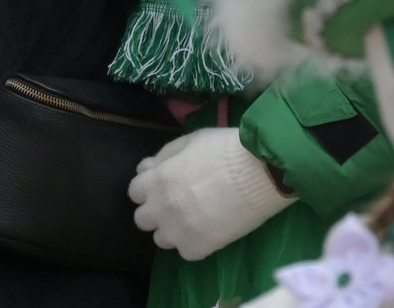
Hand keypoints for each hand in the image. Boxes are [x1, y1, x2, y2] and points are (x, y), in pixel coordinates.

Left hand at [129, 127, 294, 259]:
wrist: (259, 173)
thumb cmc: (226, 149)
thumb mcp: (191, 141)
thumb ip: (164, 156)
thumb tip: (146, 168)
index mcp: (157, 180)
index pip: (134, 192)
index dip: (149, 187)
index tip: (163, 185)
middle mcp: (161, 209)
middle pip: (142, 219)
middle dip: (156, 210)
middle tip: (177, 203)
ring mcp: (178, 232)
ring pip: (161, 239)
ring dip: (172, 229)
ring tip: (194, 218)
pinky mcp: (197, 249)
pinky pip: (185, 252)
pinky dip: (194, 242)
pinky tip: (209, 228)